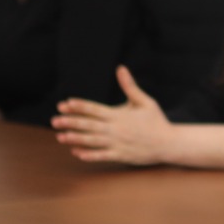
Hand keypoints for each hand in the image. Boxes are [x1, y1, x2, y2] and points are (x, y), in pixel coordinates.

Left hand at [52, 66, 172, 164]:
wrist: (169, 143)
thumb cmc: (156, 120)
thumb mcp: (145, 101)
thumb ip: (130, 86)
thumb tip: (121, 68)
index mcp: (120, 115)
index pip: (95, 109)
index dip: (79, 106)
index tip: (65, 103)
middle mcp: (116, 129)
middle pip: (89, 125)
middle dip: (71, 122)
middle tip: (54, 120)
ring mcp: (117, 143)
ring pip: (92, 141)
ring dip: (75, 138)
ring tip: (60, 136)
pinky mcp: (120, 155)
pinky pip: (101, 155)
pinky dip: (89, 154)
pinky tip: (76, 152)